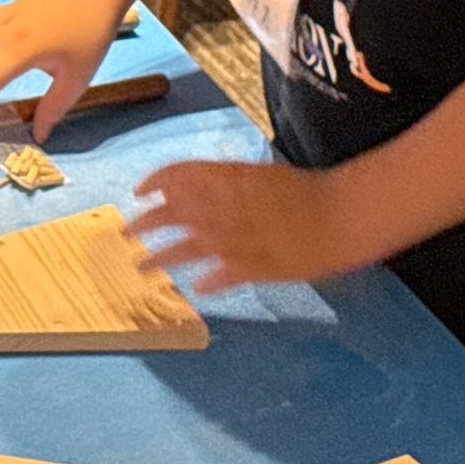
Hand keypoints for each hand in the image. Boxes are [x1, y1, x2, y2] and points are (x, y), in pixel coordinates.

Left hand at [131, 159, 355, 292]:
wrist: (340, 213)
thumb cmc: (302, 189)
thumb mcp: (255, 175)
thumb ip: (220, 181)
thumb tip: (187, 188)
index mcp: (224, 178)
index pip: (175, 176)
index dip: (153, 183)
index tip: (139, 192)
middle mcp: (220, 207)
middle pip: (168, 214)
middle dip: (142, 224)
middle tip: (124, 233)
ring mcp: (233, 239)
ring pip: (182, 250)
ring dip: (158, 259)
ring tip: (141, 268)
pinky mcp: (250, 267)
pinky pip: (217, 277)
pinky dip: (206, 282)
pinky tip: (198, 288)